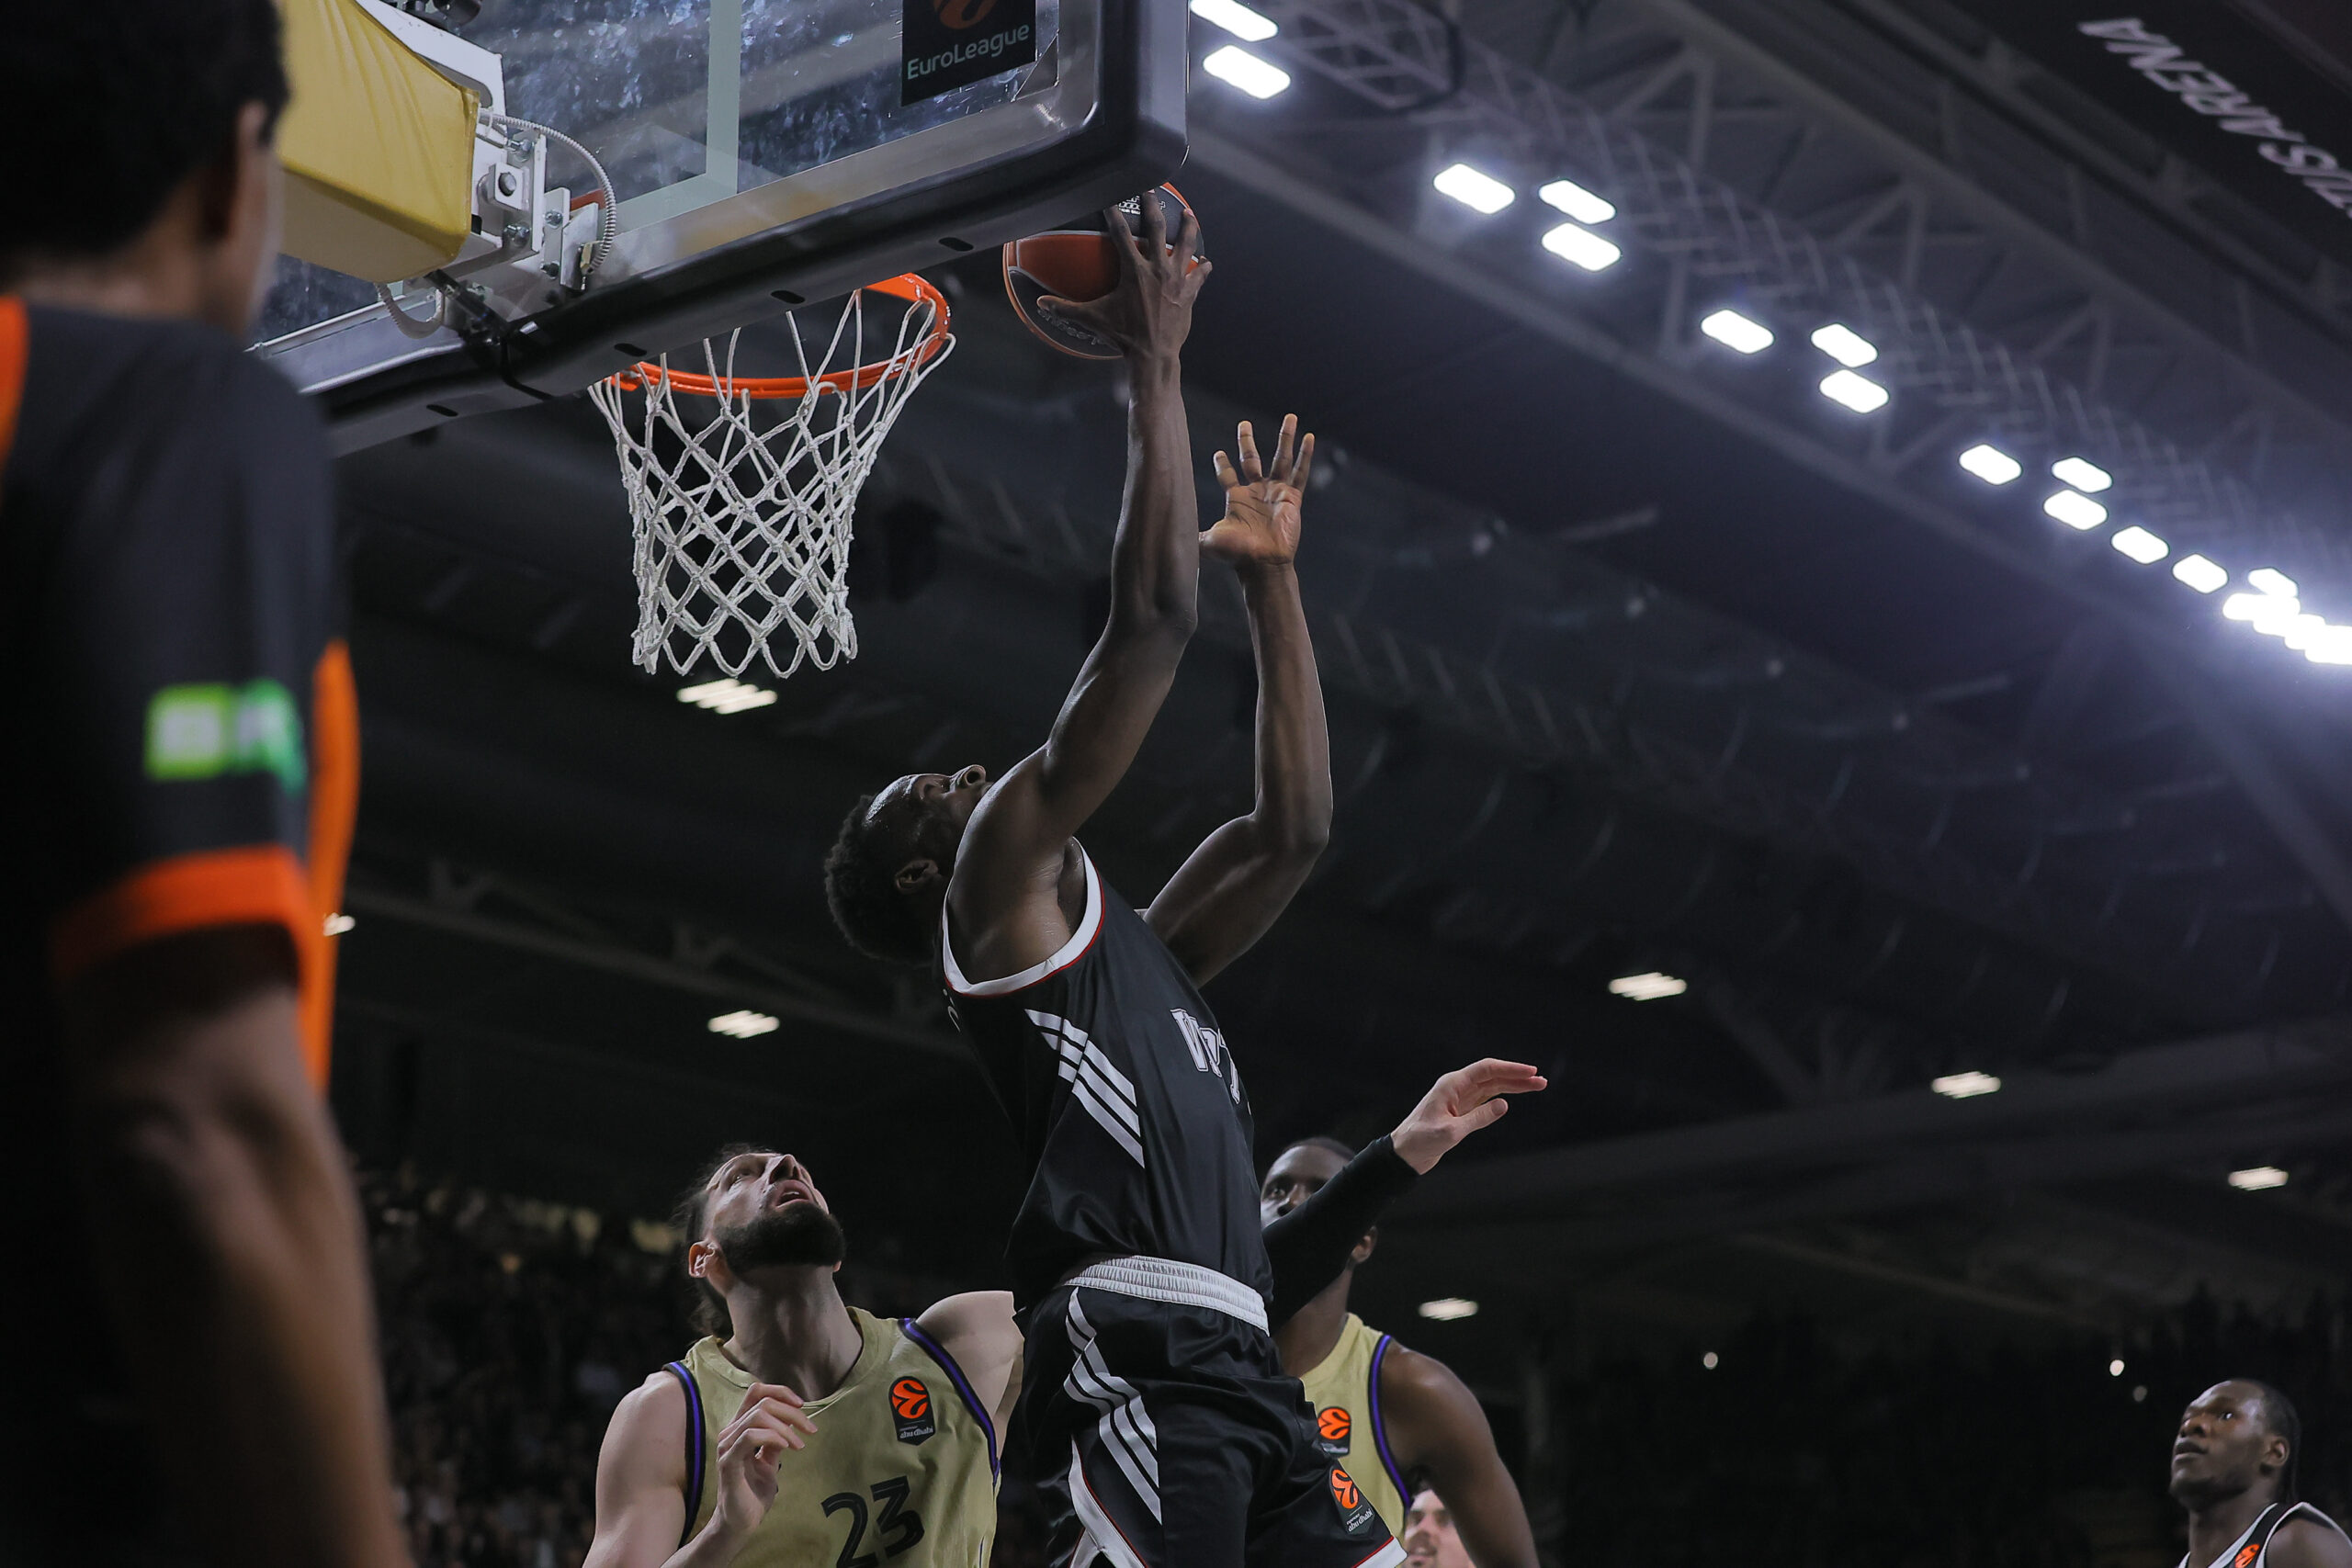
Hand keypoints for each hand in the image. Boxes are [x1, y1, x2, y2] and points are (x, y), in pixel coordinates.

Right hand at [706, 1383, 816, 1543]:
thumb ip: (775, 1441)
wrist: (741, 1522)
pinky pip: (750, 1437)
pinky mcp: (728, 1462)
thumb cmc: (753, 1492)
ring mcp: (727, 1446)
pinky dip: (772, 1437)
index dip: (780, 1392)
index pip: (756, 1392)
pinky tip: (785, 1448)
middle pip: (763, 1402)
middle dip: (792, 1413)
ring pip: (758, 1416)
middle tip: (811, 1429)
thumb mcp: (770, 1461)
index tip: (802, 1404)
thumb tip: (790, 1423)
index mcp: (739, 1428)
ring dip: (785, 1427)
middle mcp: (730, 1433)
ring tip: (799, 1444)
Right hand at [1036, 194, 1208, 366]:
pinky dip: (1203, 268)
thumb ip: (1066, 308)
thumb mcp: (1093, 319)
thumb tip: (1040, 304)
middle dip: (1153, 205)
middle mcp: (1158, 269)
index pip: (1120, 233)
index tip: (1109, 197)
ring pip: (1186, 246)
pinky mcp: (1189, 293)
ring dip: (1188, 228)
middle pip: (1157, 228)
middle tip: (1151, 189)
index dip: (1113, 213)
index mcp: (1134, 270)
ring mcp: (1177, 280)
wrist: (1154, 355)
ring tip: (1189, 214)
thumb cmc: (1123, 335)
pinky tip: (1207, 262)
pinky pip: (1199, 276)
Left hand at [1203, 415, 1313, 570]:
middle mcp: (1256, 492)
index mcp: (1236, 499)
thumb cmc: (1237, 554)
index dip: (1222, 464)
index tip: (1218, 453)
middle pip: (1251, 459)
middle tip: (1243, 424)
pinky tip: (1309, 437)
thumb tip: (1164, 536)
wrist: (1263, 563)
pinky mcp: (1292, 497)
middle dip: (1247, 441)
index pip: (1228, 475)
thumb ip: (1191, 536)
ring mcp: (1275, 493)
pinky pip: (1300, 473)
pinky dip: (1306, 455)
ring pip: (1281, 459)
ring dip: (1285, 437)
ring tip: (1290, 416)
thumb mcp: (1209, 541)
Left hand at [1390, 1059, 1546, 1173]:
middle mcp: (1456, 1087)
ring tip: (1537, 1085)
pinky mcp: (1461, 1110)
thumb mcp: (1452, 1132)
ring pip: (1492, 1087)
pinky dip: (1502, 1096)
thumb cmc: (1421, 1140)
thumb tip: (1505, 1105)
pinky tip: (1515, 1095)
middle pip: (1493, 1076)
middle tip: (1542, 1081)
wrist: (1404, 1153)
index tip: (1531, 1070)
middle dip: (1518, 1077)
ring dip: (1513, 1086)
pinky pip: (1486, 1099)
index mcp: (1452, 1084)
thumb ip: (1478, 1118)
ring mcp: (1459, 1098)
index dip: (1510, 1068)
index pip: (1486, 1070)